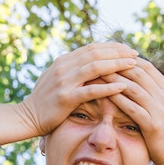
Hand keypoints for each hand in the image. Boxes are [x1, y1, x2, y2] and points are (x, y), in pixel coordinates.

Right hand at [20, 43, 137, 135]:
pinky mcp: (65, 98)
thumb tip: (91, 62)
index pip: (92, 47)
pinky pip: (91, 91)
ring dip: (117, 65)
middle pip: (96, 53)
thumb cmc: (45, 101)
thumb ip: (72, 69)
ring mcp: (64, 82)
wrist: (27, 117)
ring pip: (95, 67)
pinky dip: (108, 88)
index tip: (128, 49)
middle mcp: (64, 67)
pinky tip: (123, 87)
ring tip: (133, 65)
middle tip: (136, 54)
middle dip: (118, 52)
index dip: (112, 46)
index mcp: (63, 61)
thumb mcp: (57, 79)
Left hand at [104, 58, 163, 164]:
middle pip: (138, 73)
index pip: (146, 66)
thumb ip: (157, 91)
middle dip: (117, 66)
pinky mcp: (153, 124)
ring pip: (133, 88)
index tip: (110, 57)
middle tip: (99, 63)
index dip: (127, 59)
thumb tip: (142, 77)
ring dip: (114, 81)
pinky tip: (105, 96)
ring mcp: (159, 109)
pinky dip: (118, 100)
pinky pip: (132, 108)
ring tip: (97, 76)